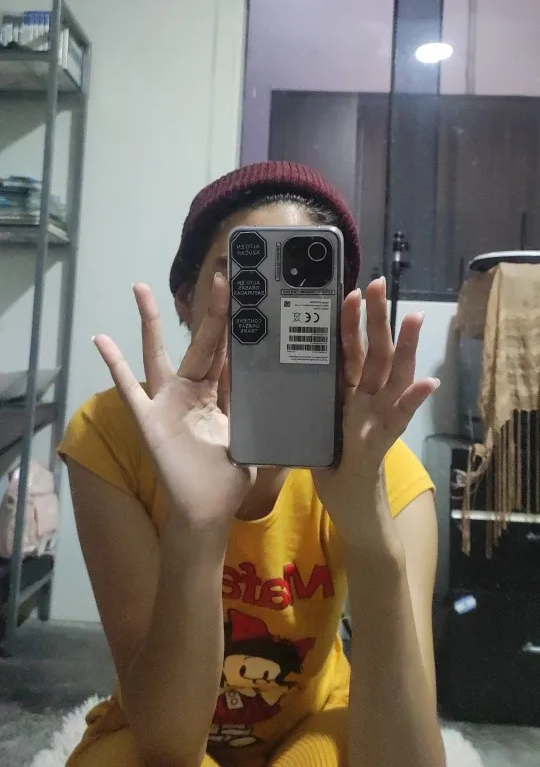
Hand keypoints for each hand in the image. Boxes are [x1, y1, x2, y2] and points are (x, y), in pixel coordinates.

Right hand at [93, 274, 254, 536]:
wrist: (207, 512)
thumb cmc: (229, 479)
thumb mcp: (254, 439)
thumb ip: (267, 415)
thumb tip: (303, 398)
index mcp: (219, 394)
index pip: (230, 353)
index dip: (239, 326)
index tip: (250, 295)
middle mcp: (192, 390)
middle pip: (203, 343)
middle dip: (211, 311)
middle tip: (220, 275)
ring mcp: (167, 402)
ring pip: (159, 353)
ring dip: (150, 321)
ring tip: (140, 286)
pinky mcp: (149, 419)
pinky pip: (128, 389)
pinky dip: (114, 364)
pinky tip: (100, 339)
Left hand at [313, 278, 438, 548]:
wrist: (350, 507)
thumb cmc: (329, 463)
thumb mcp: (310, 425)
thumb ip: (300, 401)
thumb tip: (269, 371)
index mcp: (345, 393)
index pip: (346, 350)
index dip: (347, 322)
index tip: (348, 291)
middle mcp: (366, 399)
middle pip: (373, 352)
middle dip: (376, 319)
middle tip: (379, 283)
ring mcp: (378, 418)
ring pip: (392, 376)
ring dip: (404, 346)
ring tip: (413, 317)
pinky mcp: (380, 443)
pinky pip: (398, 419)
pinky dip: (413, 401)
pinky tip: (428, 383)